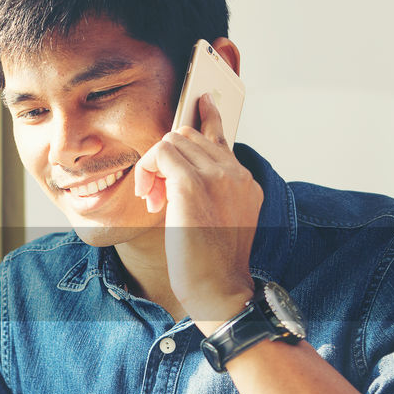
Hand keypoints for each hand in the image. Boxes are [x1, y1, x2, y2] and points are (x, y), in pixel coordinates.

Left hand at [134, 93, 261, 329]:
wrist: (219, 290)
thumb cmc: (213, 264)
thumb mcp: (221, 221)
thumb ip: (211, 192)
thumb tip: (176, 174)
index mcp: (245, 181)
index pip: (219, 135)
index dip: (204, 120)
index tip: (199, 103)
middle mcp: (235, 173)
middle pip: (189, 135)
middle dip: (167, 158)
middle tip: (157, 194)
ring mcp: (218, 175)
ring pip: (174, 140)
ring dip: (154, 167)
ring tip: (155, 200)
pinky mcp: (193, 183)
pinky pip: (161, 152)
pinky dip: (148, 170)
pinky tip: (149, 196)